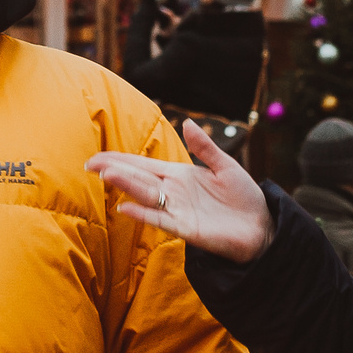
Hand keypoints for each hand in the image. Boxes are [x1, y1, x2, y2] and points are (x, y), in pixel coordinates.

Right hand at [88, 120, 273, 262]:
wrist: (262, 228)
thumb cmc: (245, 198)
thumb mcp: (226, 166)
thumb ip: (205, 147)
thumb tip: (187, 122)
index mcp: (179, 174)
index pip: (143, 165)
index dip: (120, 160)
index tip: (96, 156)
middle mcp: (173, 192)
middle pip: (138, 178)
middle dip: (115, 170)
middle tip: (90, 164)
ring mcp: (177, 210)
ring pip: (146, 196)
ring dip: (126, 186)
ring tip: (105, 175)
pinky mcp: (186, 229)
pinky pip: (161, 219)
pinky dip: (143, 213)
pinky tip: (125, 207)